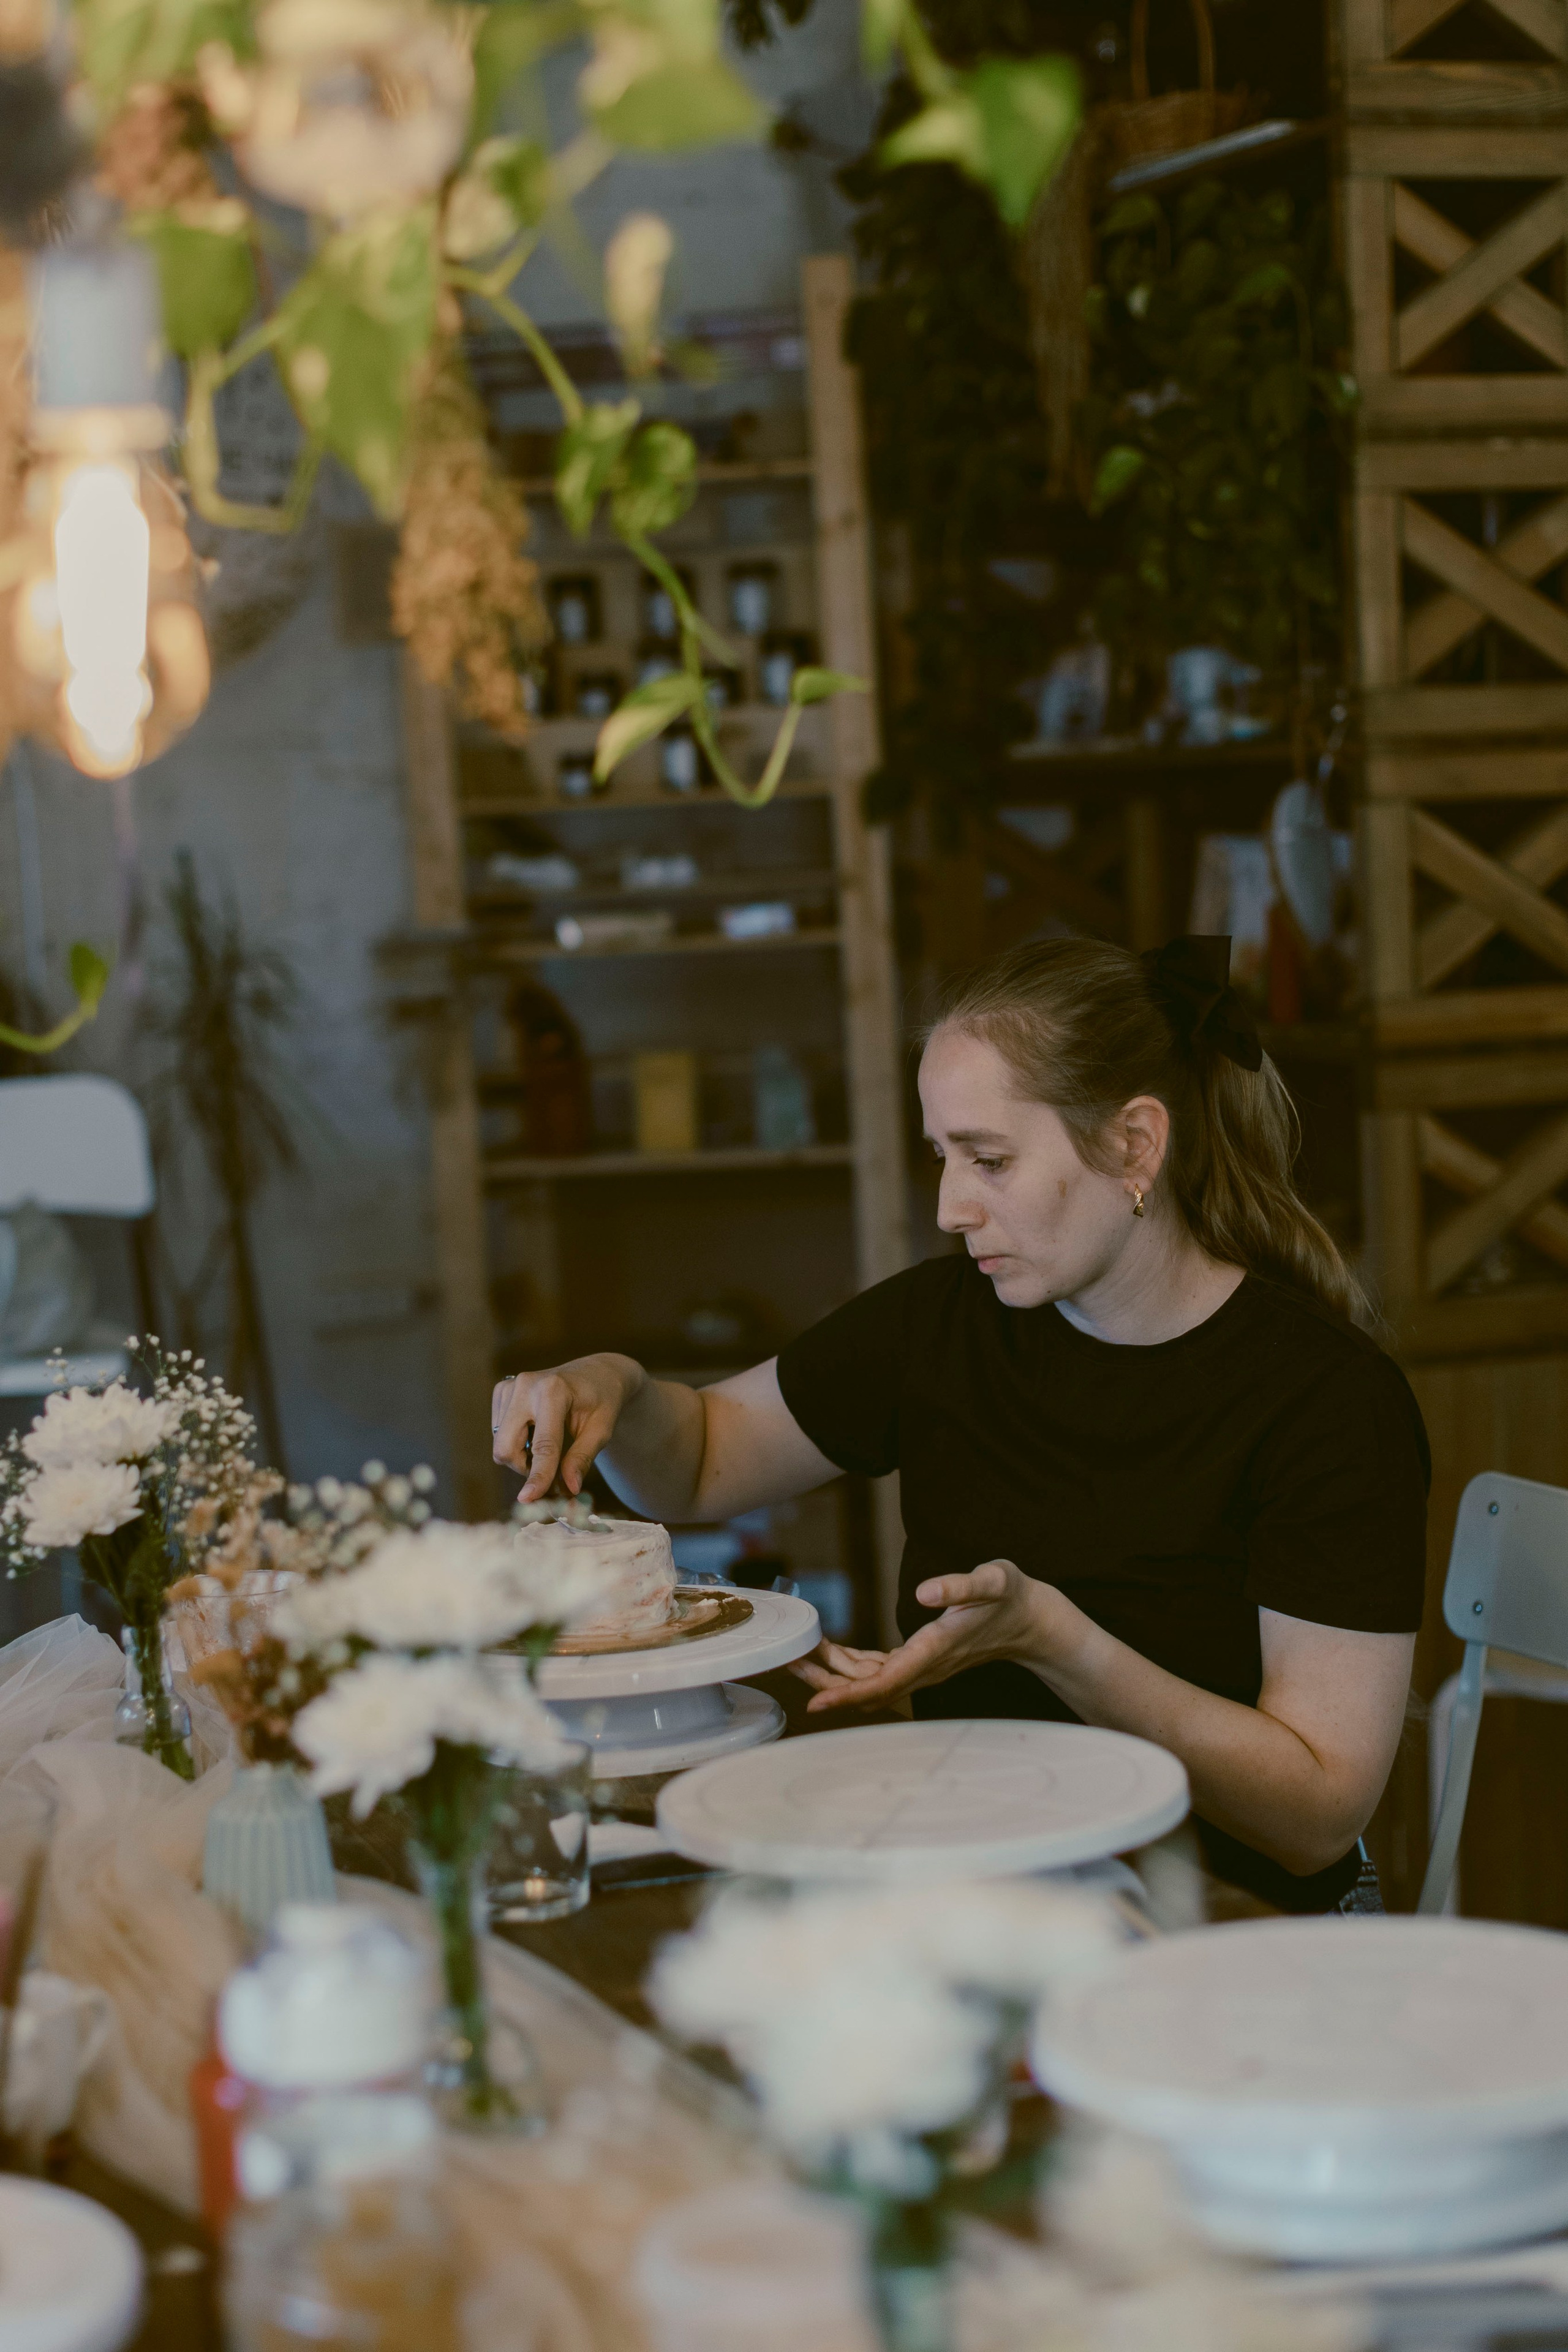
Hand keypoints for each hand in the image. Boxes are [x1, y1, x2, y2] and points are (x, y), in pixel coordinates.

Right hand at [492, 1354, 642, 1501]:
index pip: (542, 1445)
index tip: (528, 1499)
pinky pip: (499, 1433)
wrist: (596, 1373)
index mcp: (553, 1391)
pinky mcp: (502, 1390)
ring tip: (551, 1447)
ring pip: (501, 1444)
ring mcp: (511, 1386)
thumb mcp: (602, 1430)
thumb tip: (568, 1489)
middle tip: (553, 1473)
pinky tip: (537, 1431)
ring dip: (523, 1457)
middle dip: (527, 1469)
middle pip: (507, 1448)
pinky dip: (516, 1442)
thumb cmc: (603, 1402)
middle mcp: (526, 1385)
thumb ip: (582, 1458)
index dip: (537, 1476)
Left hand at [795, 1559, 1077, 1715]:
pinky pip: (880, 1670)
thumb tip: (924, 1592)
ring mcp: (923, 1667)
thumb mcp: (993, 1580)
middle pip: (868, 1688)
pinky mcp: (922, 1659)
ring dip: (833, 1674)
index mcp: (936, 1650)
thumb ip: (960, 1586)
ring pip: (870, 1681)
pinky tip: (832, 1652)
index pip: (884, 1683)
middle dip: (826, 1683)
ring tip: (798, 1656)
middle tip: (787, 1664)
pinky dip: (852, 1665)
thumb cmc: (1011, 1597)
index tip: (815, 1701)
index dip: (847, 1695)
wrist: (1032, 1621)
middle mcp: (926, 1666)